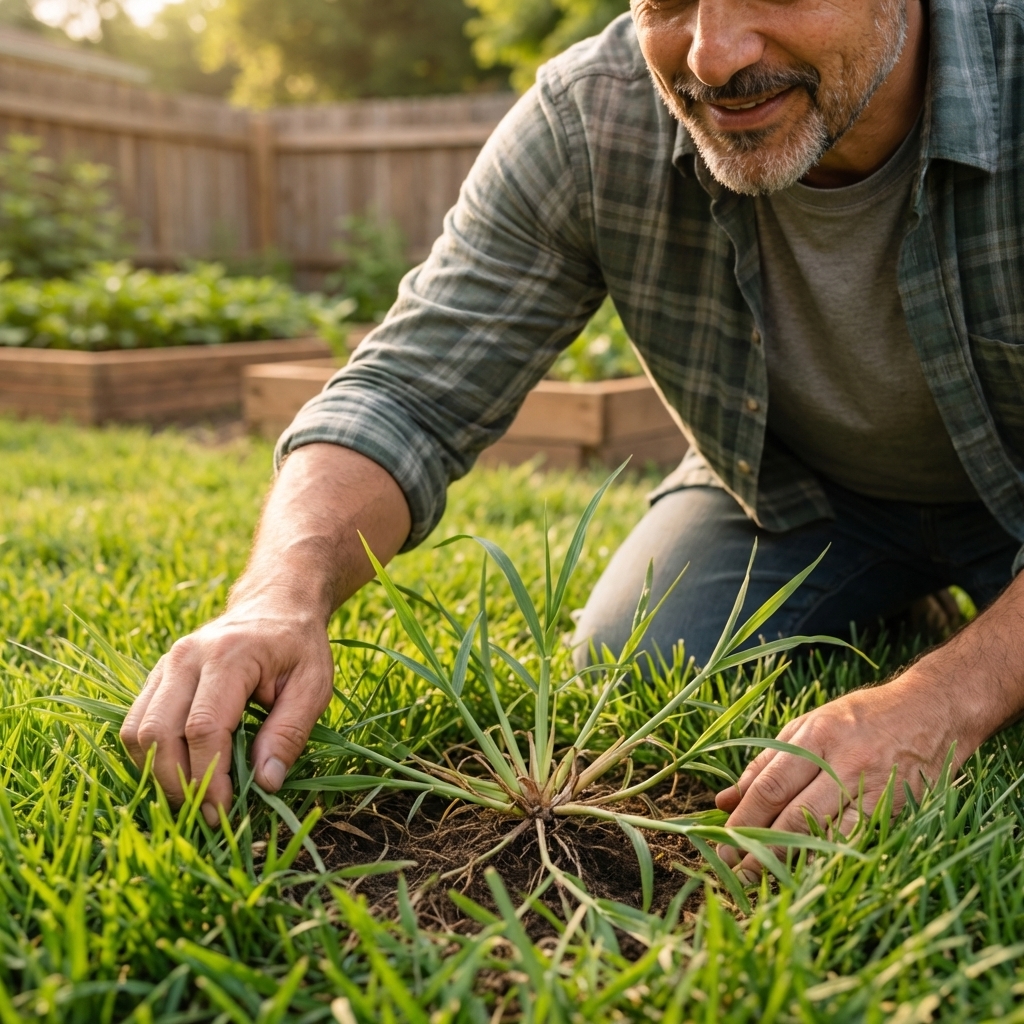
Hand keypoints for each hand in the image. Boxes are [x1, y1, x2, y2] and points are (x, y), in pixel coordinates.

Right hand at [120, 596, 334, 824]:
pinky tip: (179, 776)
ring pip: (137, 731)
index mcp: (230, 656)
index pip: (203, 727)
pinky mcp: (156, 676)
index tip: (224, 812)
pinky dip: (150, 758)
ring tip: (192, 800)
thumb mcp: (314, 685)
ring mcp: (165, 664)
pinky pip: (136, 724)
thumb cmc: (299, 647)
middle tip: (207, 816)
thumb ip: (289, 732)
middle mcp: (186, 657)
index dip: (209, 777)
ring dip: (157, 775)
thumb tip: (266, 784)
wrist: (274, 604)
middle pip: (159, 732)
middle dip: (178, 784)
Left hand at [715, 670, 972, 883]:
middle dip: (758, 845)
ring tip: (760, 878)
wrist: (932, 712)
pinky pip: (855, 840)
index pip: (770, 785)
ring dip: (788, 859)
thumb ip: (766, 762)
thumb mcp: (807, 726)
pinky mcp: (896, 808)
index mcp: (816, 736)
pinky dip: (827, 859)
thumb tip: (724, 800)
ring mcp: (872, 787)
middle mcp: (843, 762)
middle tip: (731, 868)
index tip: (721, 840)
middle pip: (792, 813)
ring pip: (823, 832)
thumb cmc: (860, 718)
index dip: (743, 818)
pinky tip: (804, 874)